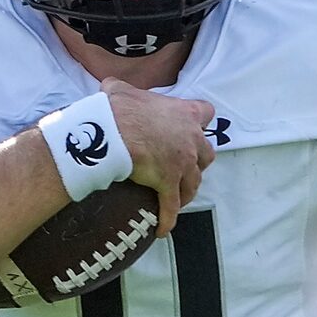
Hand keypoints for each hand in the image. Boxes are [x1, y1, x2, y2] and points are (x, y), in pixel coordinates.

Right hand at [105, 81, 216, 230]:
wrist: (112, 131)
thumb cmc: (118, 109)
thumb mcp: (119, 90)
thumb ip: (121, 89)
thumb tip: (109, 87)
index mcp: (184, 112)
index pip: (206, 113)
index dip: (199, 121)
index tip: (192, 127)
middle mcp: (191, 138)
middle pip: (207, 153)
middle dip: (198, 161)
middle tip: (183, 165)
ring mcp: (183, 163)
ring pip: (195, 182)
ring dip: (186, 190)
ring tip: (176, 197)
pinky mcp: (170, 184)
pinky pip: (172, 207)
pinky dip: (168, 219)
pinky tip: (162, 229)